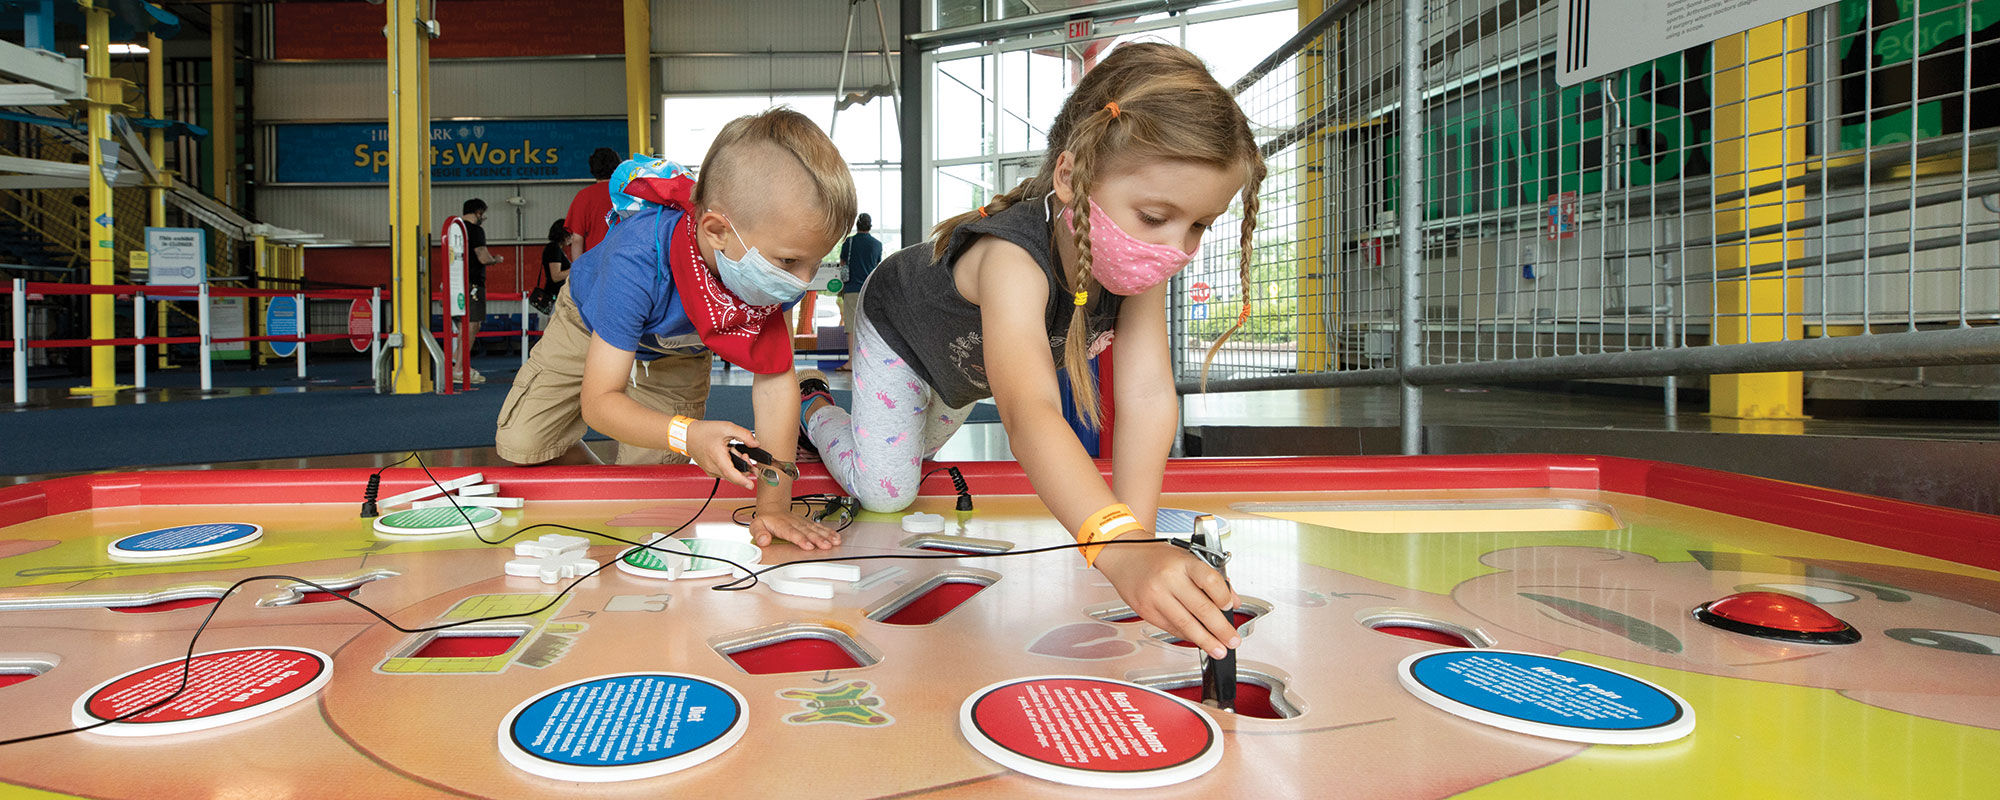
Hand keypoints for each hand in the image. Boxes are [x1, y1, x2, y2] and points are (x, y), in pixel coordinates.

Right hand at [686, 420, 757, 489]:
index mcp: (717, 456)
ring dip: (737, 466)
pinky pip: (724, 472)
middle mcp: (712, 467)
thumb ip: (744, 435)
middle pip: (733, 475)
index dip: (742, 480)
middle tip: (747, 456)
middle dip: (745, 468)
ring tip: (735, 452)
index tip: (751, 485)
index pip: (731, 473)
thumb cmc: (704, 431)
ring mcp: (710, 470)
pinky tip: (729, 455)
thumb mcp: (727, 427)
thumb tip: (756, 444)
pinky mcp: (710, 471)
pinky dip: (730, 466)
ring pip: (729, 474)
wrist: (688, 435)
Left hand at [748, 509, 842, 550]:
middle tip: (826, 546)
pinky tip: (835, 537)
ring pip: (815, 529)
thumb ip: (758, 533)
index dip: (801, 539)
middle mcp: (794, 523)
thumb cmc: (766, 520)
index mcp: (782, 525)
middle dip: (818, 539)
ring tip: (835, 542)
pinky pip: (819, 527)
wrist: (773, 509)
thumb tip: (763, 540)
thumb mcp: (756, 526)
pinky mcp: (808, 523)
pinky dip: (828, 532)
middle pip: (807, 531)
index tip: (808, 545)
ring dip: (826, 535)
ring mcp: (802, 522)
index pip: (792, 533)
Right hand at [1093, 538, 1239, 658]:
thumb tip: (1232, 601)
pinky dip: (1187, 636)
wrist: (1125, 556)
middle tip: (1232, 640)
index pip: (1210, 580)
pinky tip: (1198, 640)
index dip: (1224, 597)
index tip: (1231, 607)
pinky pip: (1171, 628)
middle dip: (1220, 629)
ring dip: (1205, 640)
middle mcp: (1169, 579)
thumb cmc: (1158, 557)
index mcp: (1183, 562)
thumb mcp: (1187, 558)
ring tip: (1218, 649)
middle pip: (1200, 608)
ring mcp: (1156, 596)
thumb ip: (1212, 579)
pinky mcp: (1146, 611)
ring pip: (1185, 624)